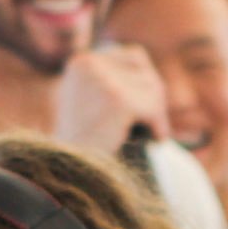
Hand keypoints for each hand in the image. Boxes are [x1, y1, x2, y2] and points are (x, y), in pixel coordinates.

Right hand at [54, 44, 168, 153]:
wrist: (68, 172)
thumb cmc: (83, 143)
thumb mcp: (91, 102)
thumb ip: (114, 81)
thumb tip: (143, 61)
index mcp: (82, 61)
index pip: (135, 57)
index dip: (147, 84)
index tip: (148, 109)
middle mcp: (89, 63)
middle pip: (146, 70)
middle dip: (155, 98)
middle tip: (153, 125)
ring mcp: (103, 79)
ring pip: (153, 89)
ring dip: (157, 114)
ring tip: (150, 134)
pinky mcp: (117, 100)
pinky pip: (153, 108)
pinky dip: (159, 126)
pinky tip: (155, 140)